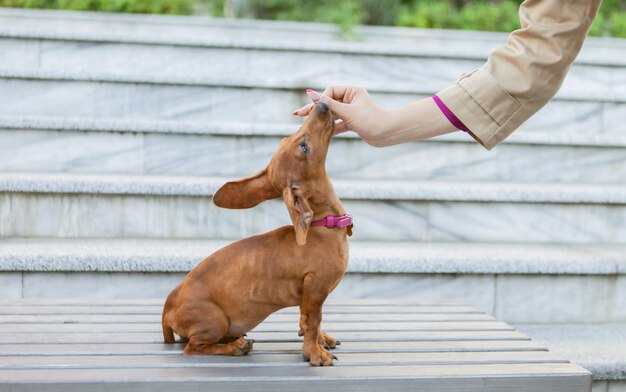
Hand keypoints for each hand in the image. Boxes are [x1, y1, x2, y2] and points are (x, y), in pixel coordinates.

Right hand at [293, 85, 458, 146]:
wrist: (388, 134)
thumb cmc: (371, 120)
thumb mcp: (347, 112)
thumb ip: (328, 104)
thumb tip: (310, 93)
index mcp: (352, 90)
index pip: (330, 91)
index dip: (321, 100)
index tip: (313, 110)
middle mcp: (351, 99)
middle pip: (328, 102)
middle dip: (315, 109)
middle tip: (297, 114)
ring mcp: (351, 111)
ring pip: (331, 114)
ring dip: (320, 119)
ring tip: (304, 123)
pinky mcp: (352, 122)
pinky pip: (336, 123)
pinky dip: (328, 127)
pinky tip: (317, 132)